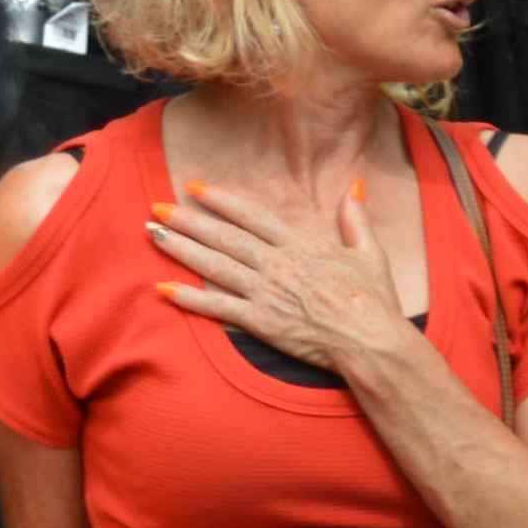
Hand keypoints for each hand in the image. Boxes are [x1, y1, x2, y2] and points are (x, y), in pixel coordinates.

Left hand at [147, 172, 411, 377]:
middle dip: (187, 221)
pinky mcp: (260, 321)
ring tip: (152, 235)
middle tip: (156, 208)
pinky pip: (218, 307)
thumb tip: (353, 187)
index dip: (221, 200)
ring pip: (214, 265)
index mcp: (299, 245)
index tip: (194, 188)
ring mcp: (266, 292)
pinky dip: (190, 298)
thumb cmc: (374, 299)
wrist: (371, 340)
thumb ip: (355, 219)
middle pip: (223, 237)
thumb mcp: (369, 252)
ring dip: (180, 249)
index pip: (251, 216)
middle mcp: (277, 264)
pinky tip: (164, 289)